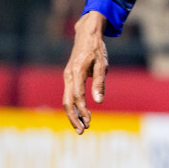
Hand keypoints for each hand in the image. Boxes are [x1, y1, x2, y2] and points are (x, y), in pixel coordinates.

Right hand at [63, 12, 108, 132]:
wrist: (86, 35)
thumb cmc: (96, 49)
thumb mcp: (102, 64)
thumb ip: (100, 83)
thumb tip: (99, 102)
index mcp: (76, 72)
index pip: (78, 96)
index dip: (83, 111)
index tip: (89, 121)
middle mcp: (68, 76)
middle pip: (67, 102)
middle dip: (74, 118)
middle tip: (82, 132)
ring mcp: (67, 77)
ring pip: (66, 100)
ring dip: (73, 115)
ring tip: (81, 127)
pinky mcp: (68, 78)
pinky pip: (68, 95)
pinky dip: (73, 107)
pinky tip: (80, 115)